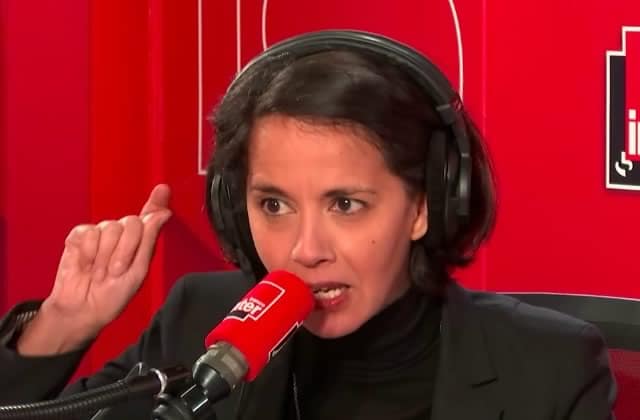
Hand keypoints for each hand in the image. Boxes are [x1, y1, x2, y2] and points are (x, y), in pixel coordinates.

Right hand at [17, 184, 171, 354]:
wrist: (82, 309)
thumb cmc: (113, 296)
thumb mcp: (138, 270)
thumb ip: (150, 239)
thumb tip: (164, 213)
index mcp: (141, 242)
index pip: (150, 217)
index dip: (156, 202)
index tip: (163, 189)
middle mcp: (123, 235)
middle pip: (131, 223)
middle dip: (125, 250)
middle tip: (116, 271)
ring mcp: (101, 233)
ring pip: (109, 228)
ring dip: (105, 255)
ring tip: (101, 272)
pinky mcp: (80, 236)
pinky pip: (88, 232)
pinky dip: (88, 252)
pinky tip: (86, 264)